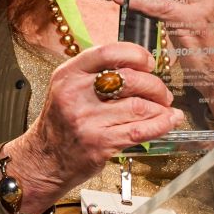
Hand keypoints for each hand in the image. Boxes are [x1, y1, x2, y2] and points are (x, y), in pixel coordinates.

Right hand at [0, 41, 178, 213]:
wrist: (44, 160)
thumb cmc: (62, 123)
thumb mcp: (68, 89)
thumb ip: (97, 75)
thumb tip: (140, 68)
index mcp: (68, 75)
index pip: (107, 53)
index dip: (135, 54)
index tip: (149, 62)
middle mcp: (76, 95)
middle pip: (130, 79)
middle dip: (155, 85)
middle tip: (162, 93)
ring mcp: (88, 120)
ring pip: (139, 106)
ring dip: (160, 107)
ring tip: (165, 109)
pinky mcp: (100, 143)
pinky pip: (140, 131)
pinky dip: (161, 124)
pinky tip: (169, 121)